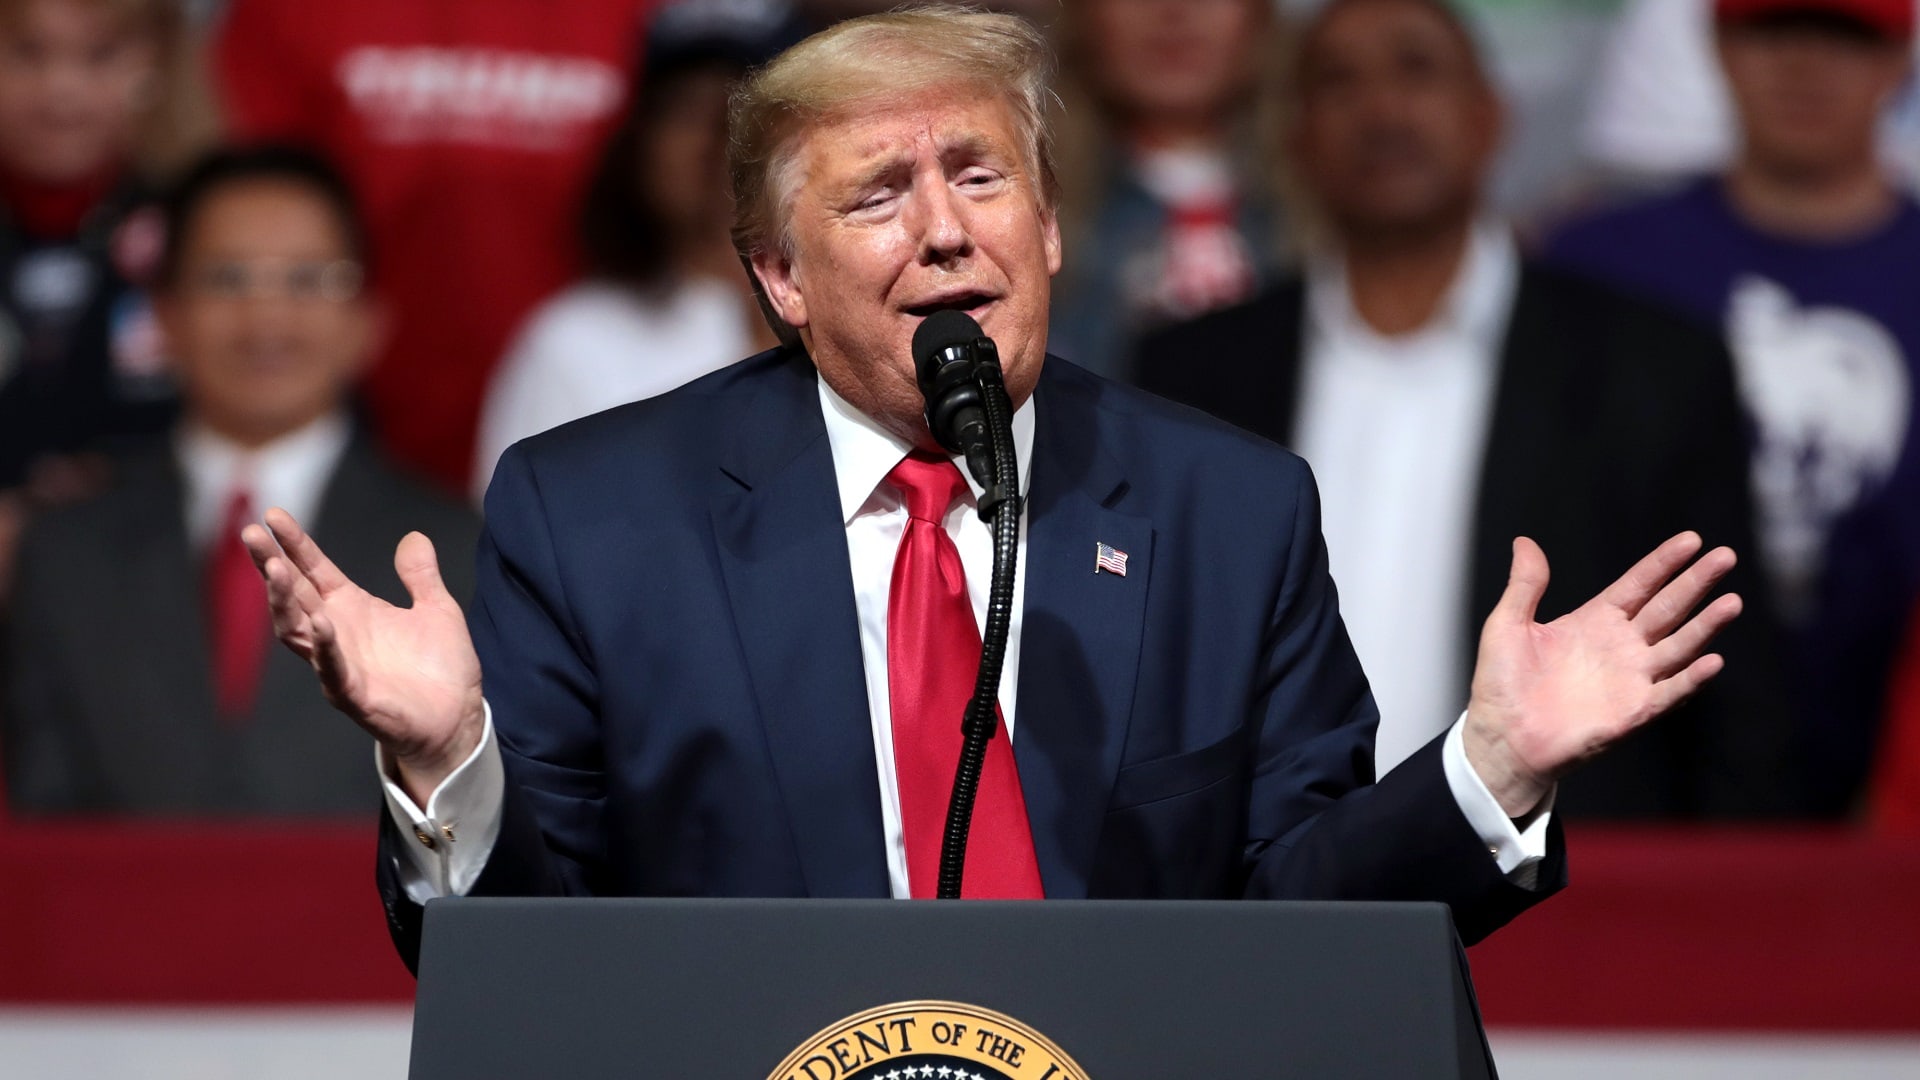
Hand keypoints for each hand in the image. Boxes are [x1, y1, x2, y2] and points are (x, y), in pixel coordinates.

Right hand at [242, 508, 483, 805]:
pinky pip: (332, 670)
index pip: (314, 570)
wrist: (457, 720)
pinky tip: (320, 624)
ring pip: (297, 630)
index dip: (294, 543)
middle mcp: (337, 633)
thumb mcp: (437, 610)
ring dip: (284, 601)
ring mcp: (340, 664)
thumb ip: (421, 576)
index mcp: (353, 610)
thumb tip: (414, 537)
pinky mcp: (354, 695)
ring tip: (275, 569)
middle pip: (294, 594)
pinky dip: (325, 648)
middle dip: (271, 564)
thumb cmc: (441, 669)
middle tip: (250, 533)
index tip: (272, 514)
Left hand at [1463, 532, 1742, 816]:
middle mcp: (1620, 647)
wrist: (1502, 739)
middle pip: (1667, 608)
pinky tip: (1712, 661)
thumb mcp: (1507, 625)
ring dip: (1705, 626)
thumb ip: (1525, 585)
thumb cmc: (1501, 685)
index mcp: (1594, 621)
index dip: (1664, 563)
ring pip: (1678, 646)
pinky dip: (1691, 679)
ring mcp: (1631, 679)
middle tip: (1726, 556)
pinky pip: (1669, 693)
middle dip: (1696, 583)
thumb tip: (1524, 541)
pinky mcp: (1633, 712)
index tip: (1692, 540)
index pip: (1638, 585)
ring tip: (1731, 602)